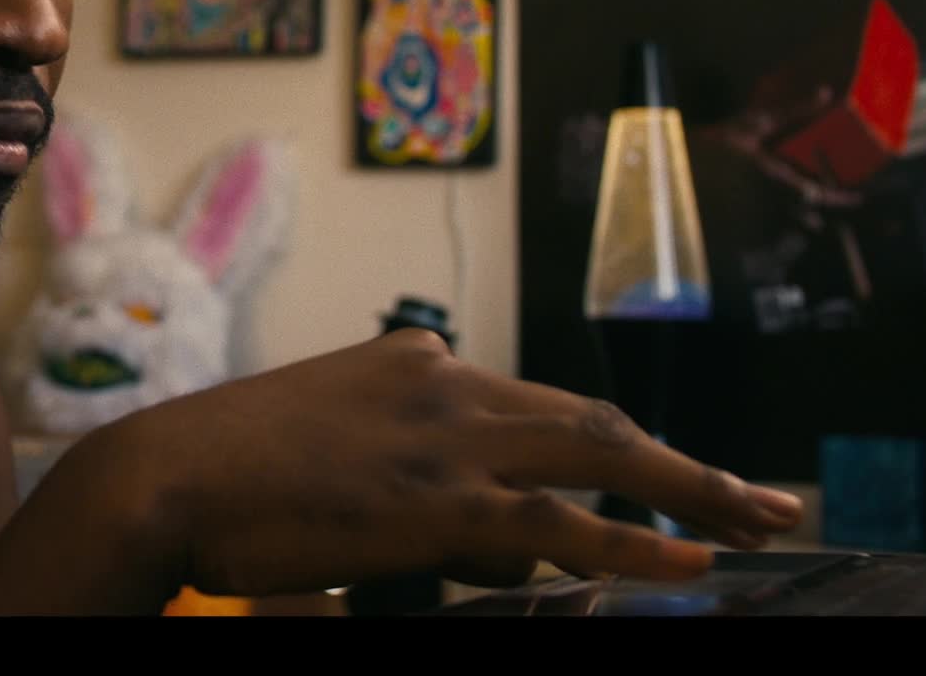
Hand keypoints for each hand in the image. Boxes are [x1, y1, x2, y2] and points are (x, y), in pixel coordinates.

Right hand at [118, 328, 803, 597]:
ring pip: (597, 455)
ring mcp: (444, 440)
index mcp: (417, 365)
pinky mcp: (435, 500)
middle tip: (761, 498)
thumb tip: (484, 533)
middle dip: (684, 462)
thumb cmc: (226, 471)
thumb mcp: (330, 447)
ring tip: (761, 522)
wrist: (163, 475)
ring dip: (691, 490)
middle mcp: (444, 384)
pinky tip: (690, 561)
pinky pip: (560, 522)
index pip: (539, 403)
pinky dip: (634, 541)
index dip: (613, 445)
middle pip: (591, 418)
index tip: (667, 476)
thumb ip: (409, 470)